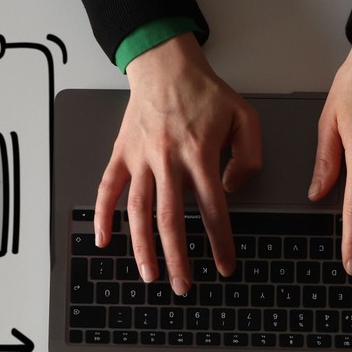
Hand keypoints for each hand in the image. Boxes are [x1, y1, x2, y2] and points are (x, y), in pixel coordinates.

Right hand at [96, 34, 262, 293]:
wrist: (165, 65)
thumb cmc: (205, 91)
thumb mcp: (245, 117)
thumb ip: (249, 157)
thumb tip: (232, 189)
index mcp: (199, 154)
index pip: (212, 209)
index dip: (220, 242)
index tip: (225, 266)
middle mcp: (167, 160)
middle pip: (170, 220)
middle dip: (177, 258)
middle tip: (183, 286)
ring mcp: (140, 159)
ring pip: (137, 211)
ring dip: (141, 247)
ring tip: (148, 275)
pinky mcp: (122, 154)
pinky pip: (108, 189)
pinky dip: (103, 216)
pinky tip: (103, 239)